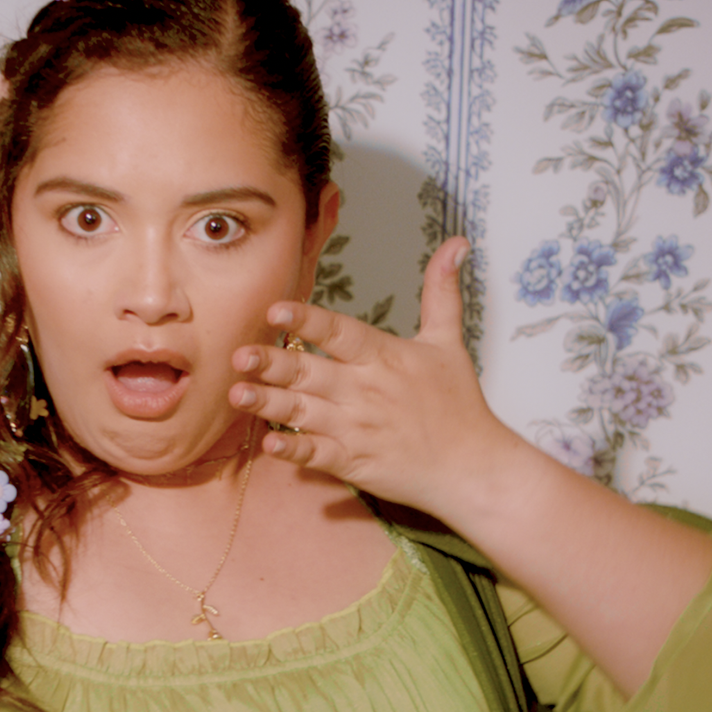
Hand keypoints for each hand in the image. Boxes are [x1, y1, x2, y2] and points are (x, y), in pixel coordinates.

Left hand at [227, 236, 524, 520]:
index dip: (306, 320)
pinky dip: (293, 449)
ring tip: (237, 393)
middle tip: (238, 355)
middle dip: (271, 363)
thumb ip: (441, 292)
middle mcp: (365, 390)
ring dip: (269, 402)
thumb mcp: (449, 342)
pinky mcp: (355, 462)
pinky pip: (316, 454)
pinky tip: (269, 442)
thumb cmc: (459, 405)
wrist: (473, 467)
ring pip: (303, 412)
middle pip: (309, 371)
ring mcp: (357, 428)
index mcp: (384, 357)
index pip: (338, 332)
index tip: (275, 310)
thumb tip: (456, 244)